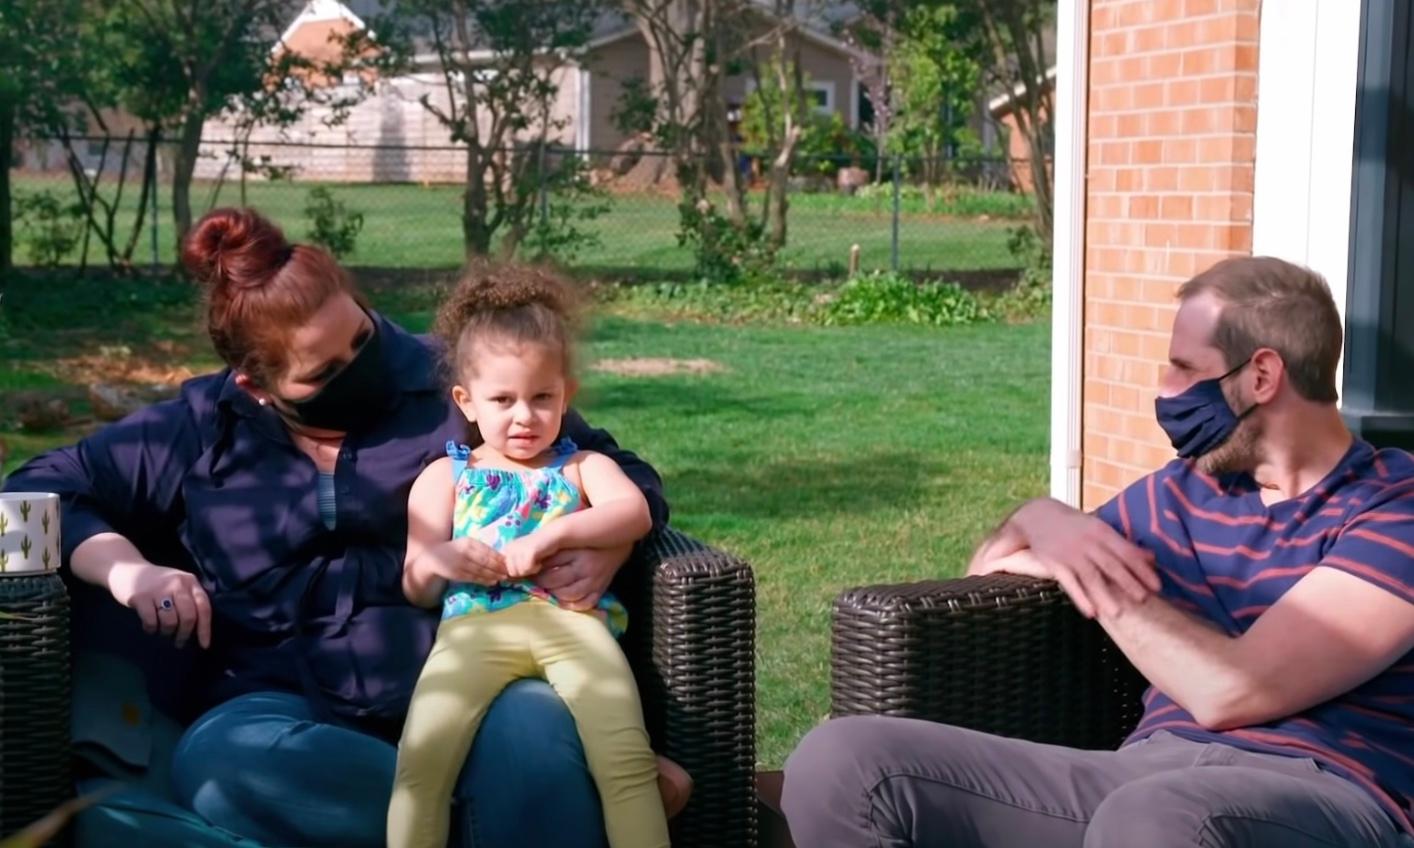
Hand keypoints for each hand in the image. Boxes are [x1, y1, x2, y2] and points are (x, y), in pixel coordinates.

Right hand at [108, 562, 211, 649]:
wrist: (126, 570)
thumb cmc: (156, 582)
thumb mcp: (178, 584)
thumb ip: (190, 599)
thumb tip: (200, 629)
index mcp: (190, 582)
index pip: (204, 607)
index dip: (205, 628)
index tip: (204, 645)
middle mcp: (177, 584)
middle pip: (188, 617)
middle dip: (185, 634)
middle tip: (178, 643)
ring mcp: (158, 589)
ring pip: (170, 622)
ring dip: (167, 633)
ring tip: (162, 632)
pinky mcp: (140, 597)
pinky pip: (151, 621)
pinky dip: (151, 629)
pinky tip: (149, 627)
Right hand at [417, 537, 507, 585]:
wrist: (433, 557)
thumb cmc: (454, 549)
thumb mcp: (466, 543)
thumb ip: (480, 548)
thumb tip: (499, 556)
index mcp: (469, 542)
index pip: (487, 550)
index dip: (498, 558)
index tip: (507, 562)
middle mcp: (465, 552)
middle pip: (485, 561)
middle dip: (498, 568)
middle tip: (507, 572)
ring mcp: (460, 564)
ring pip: (480, 571)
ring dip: (493, 575)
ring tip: (502, 578)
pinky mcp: (457, 574)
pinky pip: (473, 578)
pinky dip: (484, 581)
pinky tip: (492, 582)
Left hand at [502, 532, 561, 578]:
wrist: (552, 536)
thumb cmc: (538, 550)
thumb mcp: (522, 559)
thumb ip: (514, 567)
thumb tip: (508, 579)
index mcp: (505, 550)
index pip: (504, 571)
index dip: (516, 573)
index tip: (525, 567)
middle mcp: (509, 548)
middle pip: (512, 573)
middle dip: (524, 572)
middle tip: (533, 564)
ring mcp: (517, 549)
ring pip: (519, 573)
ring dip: (530, 571)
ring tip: (536, 562)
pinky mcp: (528, 551)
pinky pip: (527, 569)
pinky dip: (535, 569)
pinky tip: (540, 562)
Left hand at [535, 544, 630, 610]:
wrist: (618, 537)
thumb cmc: (588, 535)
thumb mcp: (571, 534)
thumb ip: (553, 544)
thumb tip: (528, 555)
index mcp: (576, 549)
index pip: (548, 562)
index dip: (534, 567)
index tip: (528, 568)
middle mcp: (586, 566)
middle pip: (555, 580)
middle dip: (541, 581)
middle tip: (535, 578)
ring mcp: (595, 580)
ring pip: (567, 594)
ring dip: (553, 593)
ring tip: (549, 587)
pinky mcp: (601, 589)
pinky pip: (584, 604)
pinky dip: (571, 604)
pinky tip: (563, 598)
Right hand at [1017, 500, 1160, 618]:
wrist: (1038, 516)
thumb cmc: (1076, 526)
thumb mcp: (1100, 529)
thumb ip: (1124, 545)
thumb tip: (1152, 558)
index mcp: (1102, 532)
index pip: (1126, 552)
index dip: (1142, 570)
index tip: (1157, 586)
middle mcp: (1087, 542)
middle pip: (1111, 565)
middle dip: (1128, 583)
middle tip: (1144, 600)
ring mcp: (1070, 553)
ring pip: (1091, 577)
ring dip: (1105, 596)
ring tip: (1118, 613)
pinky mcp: (1055, 564)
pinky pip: (1069, 583)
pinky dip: (1080, 598)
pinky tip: (1090, 613)